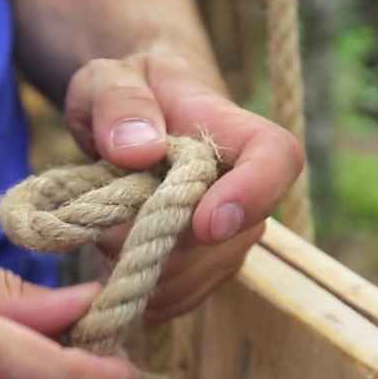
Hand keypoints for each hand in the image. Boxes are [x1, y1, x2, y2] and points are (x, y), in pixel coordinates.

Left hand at [62, 45, 304, 319]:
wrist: (132, 123)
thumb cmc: (127, 93)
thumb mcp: (106, 79)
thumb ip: (119, 103)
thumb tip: (139, 149)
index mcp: (233, 132)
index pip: (277, 159)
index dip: (254, 195)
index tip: (207, 223)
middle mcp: (245, 191)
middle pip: (227, 238)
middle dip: (161, 243)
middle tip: (102, 224)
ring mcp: (229, 238)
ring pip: (199, 276)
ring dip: (144, 270)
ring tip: (100, 234)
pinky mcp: (203, 271)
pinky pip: (180, 299)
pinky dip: (140, 294)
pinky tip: (111, 270)